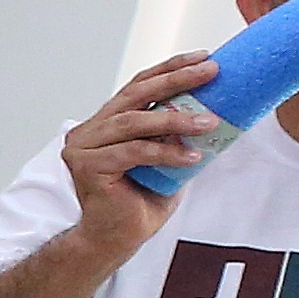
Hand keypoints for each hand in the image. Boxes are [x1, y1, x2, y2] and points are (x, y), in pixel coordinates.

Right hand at [62, 50, 229, 258]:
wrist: (115, 239)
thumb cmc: (139, 203)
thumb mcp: (166, 159)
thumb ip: (175, 135)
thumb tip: (214, 113)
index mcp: (105, 123)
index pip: (138, 86)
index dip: (170, 69)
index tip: (203, 58)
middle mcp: (90, 130)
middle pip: (136, 94)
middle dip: (176, 80)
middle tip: (210, 71)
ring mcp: (84, 147)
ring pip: (135, 122)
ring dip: (176, 119)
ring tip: (209, 122)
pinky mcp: (88, 167)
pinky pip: (134, 152)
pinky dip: (166, 152)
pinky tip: (192, 156)